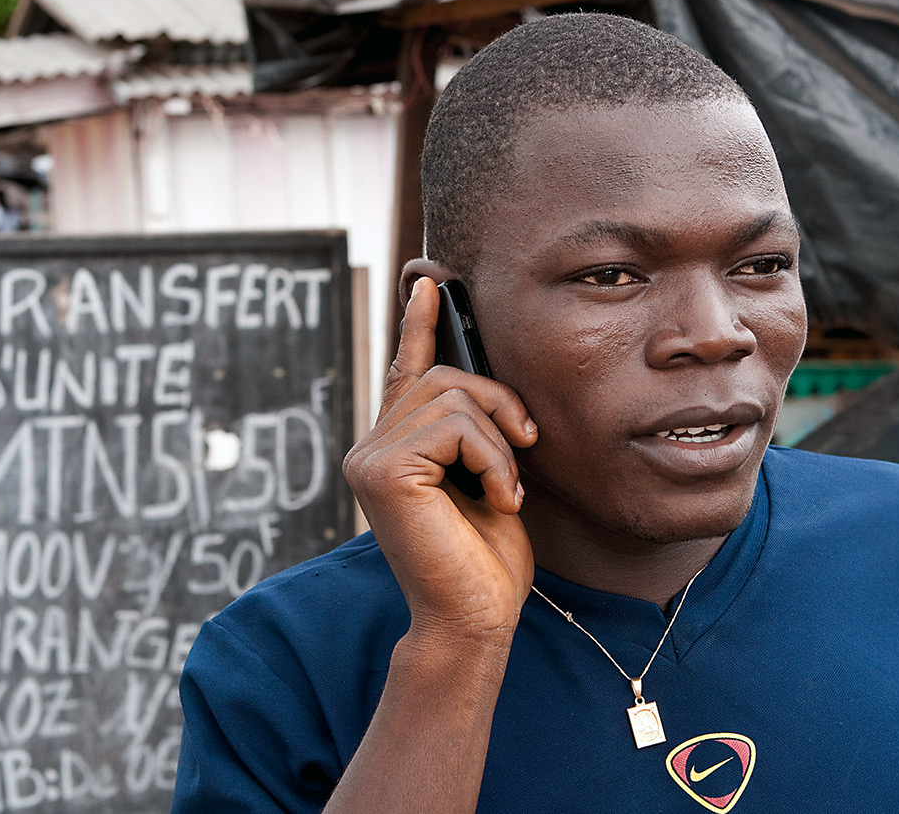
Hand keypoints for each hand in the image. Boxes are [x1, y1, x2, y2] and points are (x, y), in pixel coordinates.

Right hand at [343, 277, 537, 647]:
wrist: (476, 616)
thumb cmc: (487, 555)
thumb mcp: (490, 473)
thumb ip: (475, 427)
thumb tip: (482, 381)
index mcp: (397, 444)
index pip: (406, 369)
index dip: (419, 323)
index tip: (428, 282)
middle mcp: (373, 445)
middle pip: (442, 374)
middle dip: (499, 401)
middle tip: (528, 445)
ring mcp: (370, 456)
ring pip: (451, 395)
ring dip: (500, 438)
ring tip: (508, 489)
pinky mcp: (381, 469)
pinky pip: (455, 426)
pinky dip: (493, 459)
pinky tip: (498, 499)